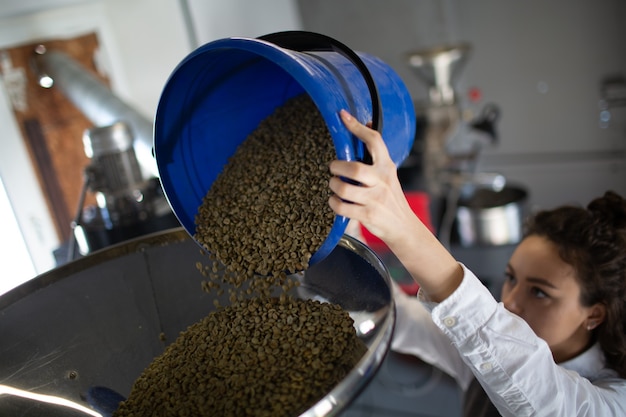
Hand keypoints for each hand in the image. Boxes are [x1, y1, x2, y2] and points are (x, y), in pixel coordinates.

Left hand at [328, 110, 417, 246]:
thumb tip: (367, 125)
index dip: (357, 127)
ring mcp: (375, 199)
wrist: (403, 227)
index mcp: (387, 167)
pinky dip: (333, 203)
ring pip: (343, 189)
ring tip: (333, 186)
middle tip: (333, 168)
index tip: (343, 116)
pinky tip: (336, 201)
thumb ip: (377, 156)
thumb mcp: (388, 175)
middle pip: (354, 168)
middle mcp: (383, 181)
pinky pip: (341, 207)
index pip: (374, 141)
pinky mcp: (368, 215)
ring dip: (333, 186)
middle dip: (337, 167)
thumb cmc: (391, 198)